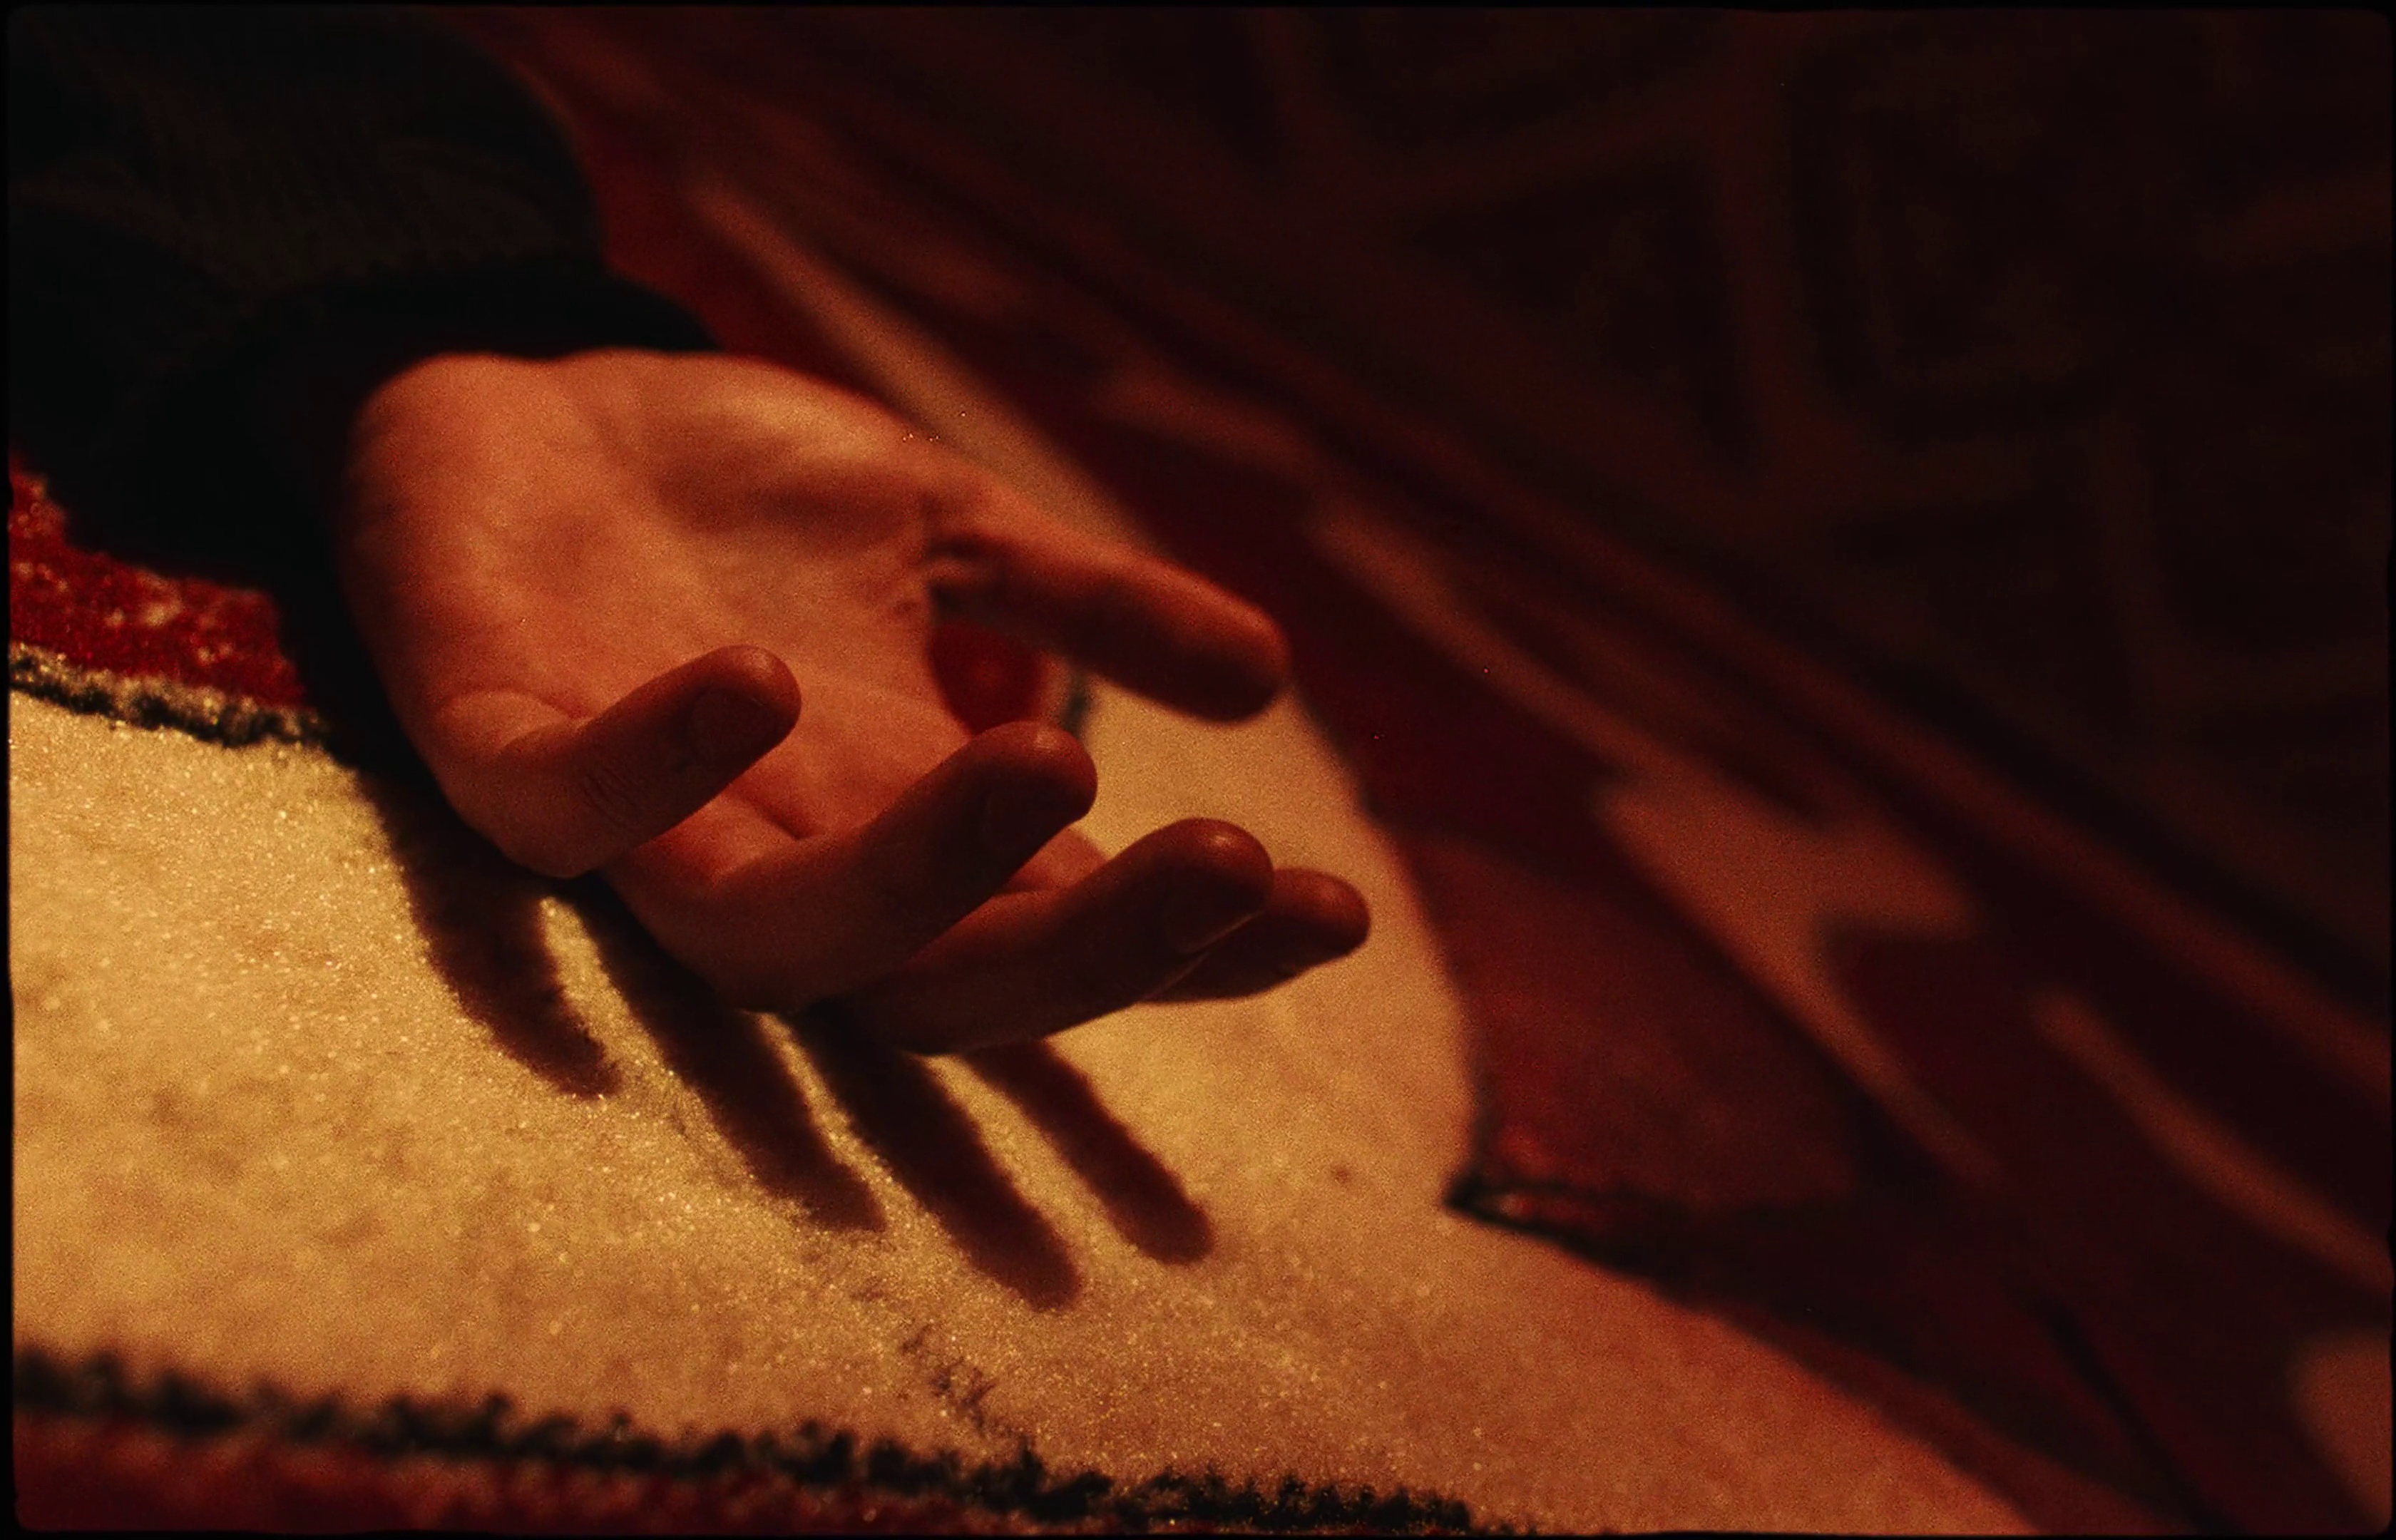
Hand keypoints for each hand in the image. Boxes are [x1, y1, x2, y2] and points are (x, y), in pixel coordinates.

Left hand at [324, 348, 1367, 1051]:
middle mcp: (783, 851)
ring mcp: (638, 821)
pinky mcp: (495, 744)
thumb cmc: (724, 490)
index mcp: (898, 814)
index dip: (1196, 948)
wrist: (505, 392)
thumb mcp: (939, 522)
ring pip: (775, 948)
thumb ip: (1081, 600)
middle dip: (1099, 952)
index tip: (1334, 910)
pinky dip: (653, 769)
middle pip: (942, 991)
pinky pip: (558, 810)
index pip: (1060, 930)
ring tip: (1052, 762)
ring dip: (922, 881)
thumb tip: (1269, 679)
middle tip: (1239, 866)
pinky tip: (759, 682)